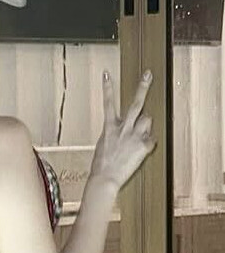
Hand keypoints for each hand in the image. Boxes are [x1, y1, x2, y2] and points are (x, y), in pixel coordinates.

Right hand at [90, 70, 156, 189]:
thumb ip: (114, 134)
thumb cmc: (101, 166)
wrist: (105, 178)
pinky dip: (148, 145)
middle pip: (136, 104)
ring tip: (140, 135)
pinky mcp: (143, 146)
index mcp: (109, 128)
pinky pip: (151, 140)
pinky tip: (141, 152)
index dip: (107, 88)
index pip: (108, 103)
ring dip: (146, 126)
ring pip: (148, 120)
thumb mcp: (103, 145)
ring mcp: (134, 136)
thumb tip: (123, 131)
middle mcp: (123, 128)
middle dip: (143, 88)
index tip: (107, 74)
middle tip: (148, 75)